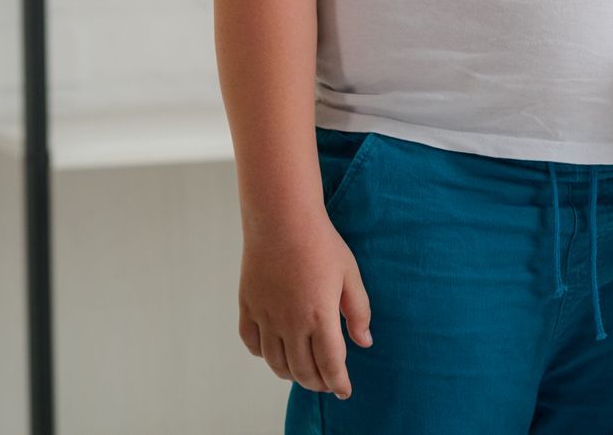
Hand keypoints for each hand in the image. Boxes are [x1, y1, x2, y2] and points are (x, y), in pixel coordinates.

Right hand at [238, 212, 371, 399]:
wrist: (282, 219)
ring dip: (291, 374)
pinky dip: (264, 355)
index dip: (338, 382)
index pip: (330, 364)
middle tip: (327, 384)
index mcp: (319, 316)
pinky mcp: (248, 307)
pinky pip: (252, 343)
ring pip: (275, 362)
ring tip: (304, 373)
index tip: (345, 391)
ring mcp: (265, 317)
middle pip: (302, 369)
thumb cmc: (322, 244)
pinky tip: (276, 353)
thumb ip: (358, 312)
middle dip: (317, 382)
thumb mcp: (350, 275)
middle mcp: (290, 323)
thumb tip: (364, 343)